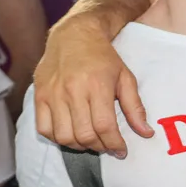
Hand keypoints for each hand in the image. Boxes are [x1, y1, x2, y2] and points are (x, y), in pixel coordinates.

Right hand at [33, 18, 151, 155]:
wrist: (74, 35)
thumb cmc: (103, 58)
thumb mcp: (126, 78)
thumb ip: (135, 107)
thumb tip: (146, 133)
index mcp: (97, 85)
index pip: (104, 126)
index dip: (114, 144)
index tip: (122, 150)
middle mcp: (73, 91)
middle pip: (84, 135)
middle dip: (100, 147)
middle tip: (107, 145)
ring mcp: (53, 94)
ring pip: (64, 136)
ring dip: (79, 145)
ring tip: (90, 140)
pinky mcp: (39, 96)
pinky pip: (44, 129)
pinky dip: (58, 138)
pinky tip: (71, 133)